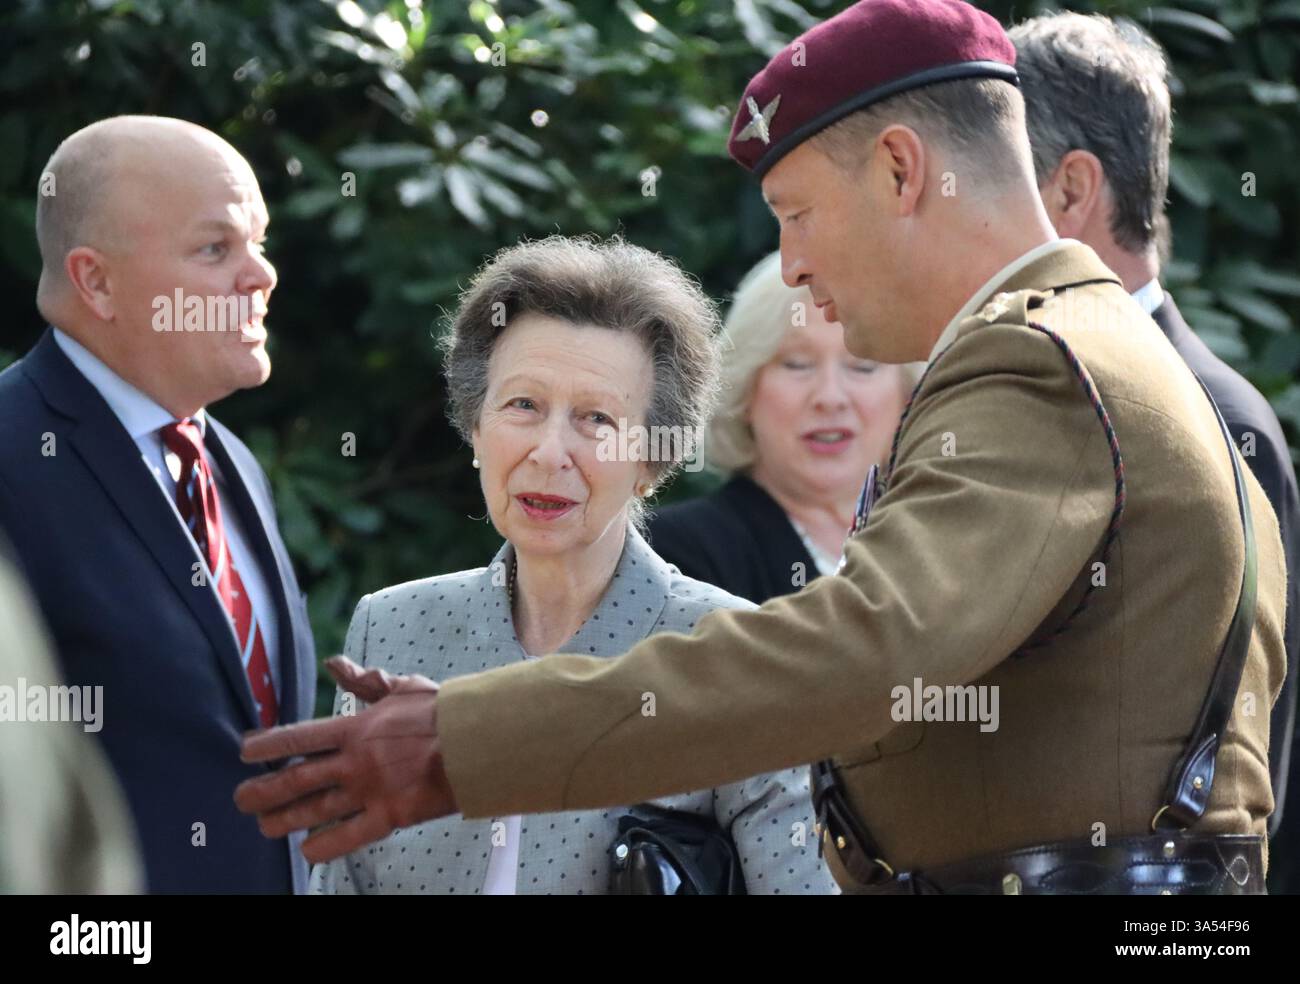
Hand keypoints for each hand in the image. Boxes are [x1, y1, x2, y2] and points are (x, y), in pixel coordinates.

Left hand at [233, 656, 457, 862]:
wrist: (474, 742)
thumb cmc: (441, 713)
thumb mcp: (400, 688)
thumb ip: (364, 680)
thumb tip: (334, 663)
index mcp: (356, 728)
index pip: (300, 737)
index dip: (268, 746)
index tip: (245, 752)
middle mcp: (355, 761)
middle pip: (298, 779)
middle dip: (264, 791)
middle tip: (242, 799)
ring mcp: (369, 790)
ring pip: (316, 810)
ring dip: (286, 820)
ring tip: (265, 827)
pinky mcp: (389, 815)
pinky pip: (349, 836)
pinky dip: (325, 846)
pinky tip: (307, 851)